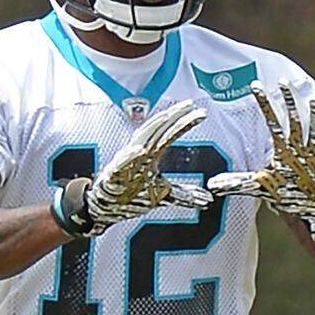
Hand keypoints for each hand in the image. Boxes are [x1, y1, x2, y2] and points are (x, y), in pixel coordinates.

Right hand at [52, 100, 212, 236]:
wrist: (106, 209)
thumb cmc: (134, 196)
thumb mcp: (165, 195)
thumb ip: (185, 195)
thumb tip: (208, 200)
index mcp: (151, 154)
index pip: (170, 133)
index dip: (185, 122)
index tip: (201, 112)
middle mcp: (139, 153)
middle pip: (158, 130)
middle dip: (174, 116)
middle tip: (191, 105)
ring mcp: (126, 161)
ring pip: (140, 140)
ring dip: (153, 127)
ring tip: (167, 116)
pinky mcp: (113, 175)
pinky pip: (121, 163)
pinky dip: (129, 156)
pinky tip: (139, 150)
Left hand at [207, 80, 314, 241]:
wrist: (312, 210)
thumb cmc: (288, 193)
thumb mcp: (260, 187)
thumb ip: (238, 183)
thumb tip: (211, 185)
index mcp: (282, 149)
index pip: (271, 121)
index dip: (264, 104)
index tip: (254, 85)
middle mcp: (299, 148)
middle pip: (294, 120)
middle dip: (289, 102)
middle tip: (283, 81)